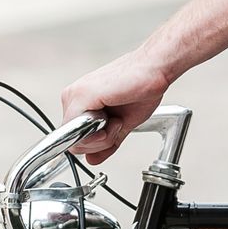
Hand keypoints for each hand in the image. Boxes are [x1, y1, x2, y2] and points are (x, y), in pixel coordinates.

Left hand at [59, 50, 172, 165]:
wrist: (155, 69)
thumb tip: (93, 160)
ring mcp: (76, 95)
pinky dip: (100, 133)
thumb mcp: (121, 125)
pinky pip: (79, 130)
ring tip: (117, 120)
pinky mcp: (82, 95)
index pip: (73, 138)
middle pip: (73, 142)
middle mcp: (74, 96)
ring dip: (101, 138)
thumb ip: (106, 143)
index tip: (113, 131)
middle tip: (116, 125)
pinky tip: (114, 118)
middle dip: (98, 144)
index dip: (94, 145)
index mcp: (81, 101)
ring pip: (75, 140)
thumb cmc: (142, 89)